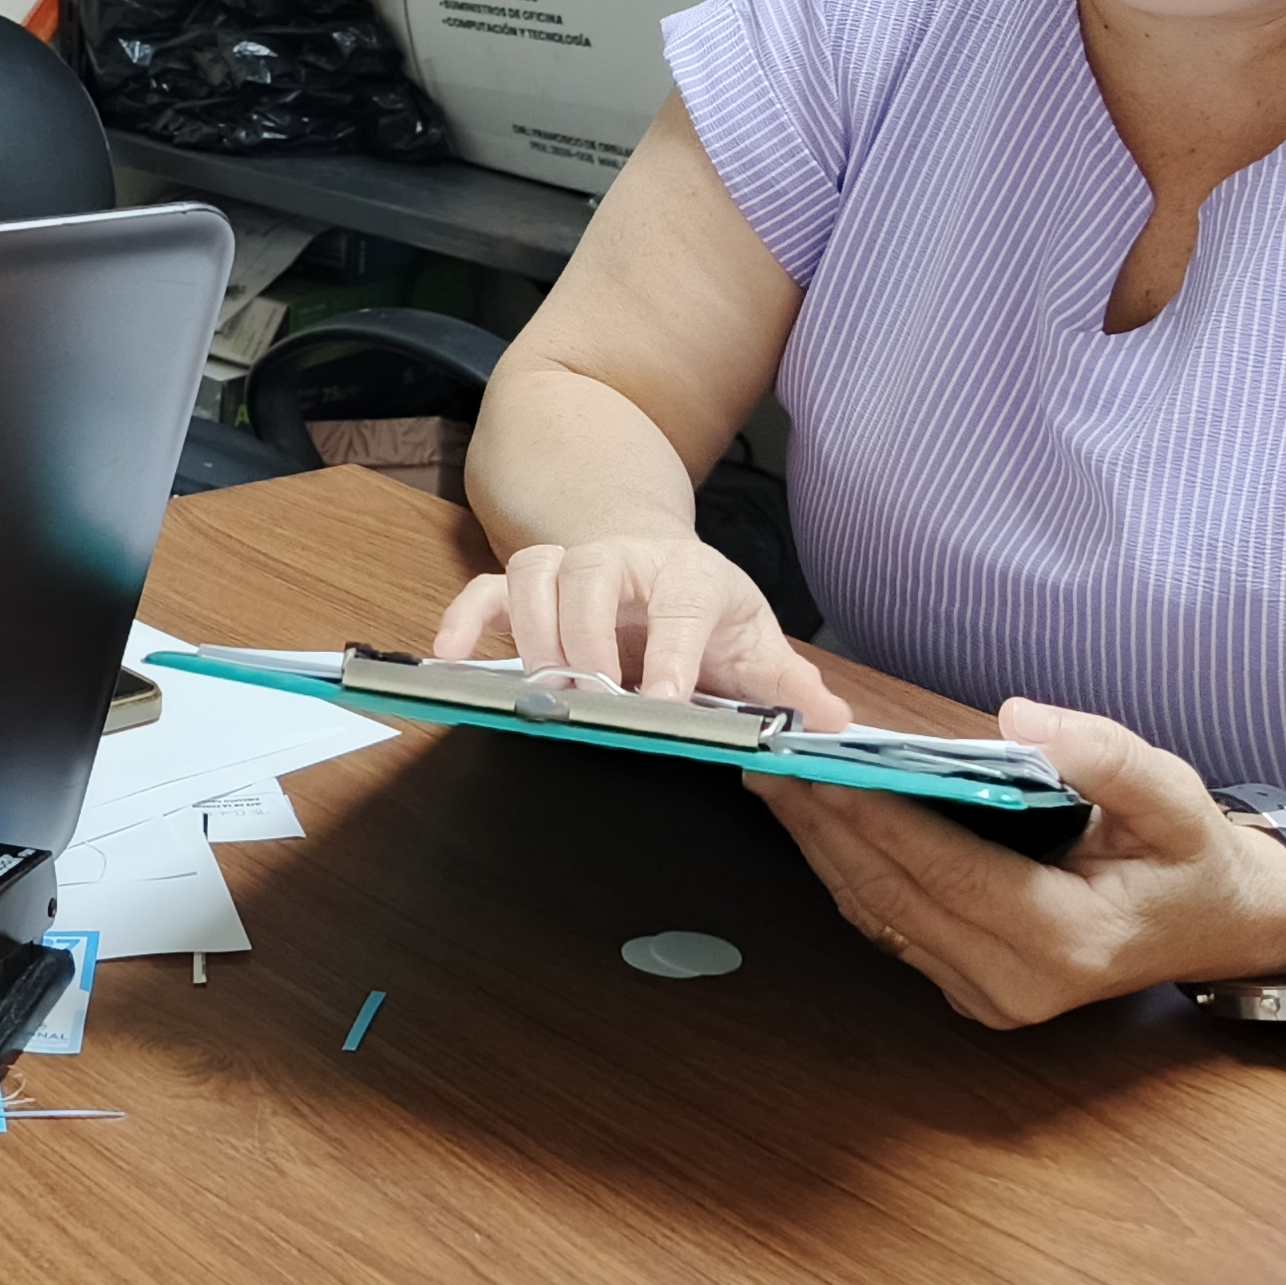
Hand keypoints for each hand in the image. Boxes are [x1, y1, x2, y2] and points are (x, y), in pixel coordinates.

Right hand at [432, 534, 847, 730]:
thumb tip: (835, 723)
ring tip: (542, 686)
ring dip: (533, 629)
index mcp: (691, 576)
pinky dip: (463, 619)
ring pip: (535, 571)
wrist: (658, 562)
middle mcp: (624, 561)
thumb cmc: (706, 611)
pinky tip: (451, 661)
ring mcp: (570, 567)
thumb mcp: (756, 644)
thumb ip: (791, 687)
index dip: (673, 655)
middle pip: (593, 575)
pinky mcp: (528, 585)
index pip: (683, 606)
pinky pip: (486, 588)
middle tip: (593, 695)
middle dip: (589, 637)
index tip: (662, 704)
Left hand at [747, 699, 1285, 1027]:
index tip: (820, 766)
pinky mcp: (967, 988)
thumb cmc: (1190, 855)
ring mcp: (986, 996)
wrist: (1214, 925)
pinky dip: (847, 867)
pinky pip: (888, 924)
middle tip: (767, 757)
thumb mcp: (1175, 795)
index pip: (948, 872)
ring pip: (878, 914)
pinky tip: (815, 817)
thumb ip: (1106, 756)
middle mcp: (1016, 984)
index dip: (879, 817)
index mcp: (1067, 942)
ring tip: (773, 777)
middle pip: (894, 894)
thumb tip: (1020, 718)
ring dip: (821, 845)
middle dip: (826, 824)